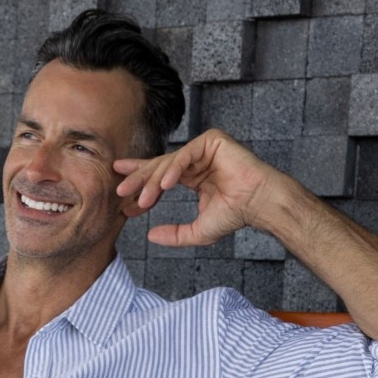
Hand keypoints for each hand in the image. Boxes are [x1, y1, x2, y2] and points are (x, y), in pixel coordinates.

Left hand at [113, 129, 282, 248]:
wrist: (258, 204)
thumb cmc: (235, 215)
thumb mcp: (198, 231)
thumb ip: (175, 235)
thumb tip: (151, 236)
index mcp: (192, 176)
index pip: (159, 175)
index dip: (139, 181)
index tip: (120, 190)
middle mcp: (195, 161)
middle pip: (159, 167)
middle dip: (138, 179)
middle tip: (120, 191)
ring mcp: (204, 149)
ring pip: (170, 162)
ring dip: (153, 180)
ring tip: (143, 198)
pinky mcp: (212, 141)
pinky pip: (186, 154)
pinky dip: (174, 169)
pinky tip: (164, 185)